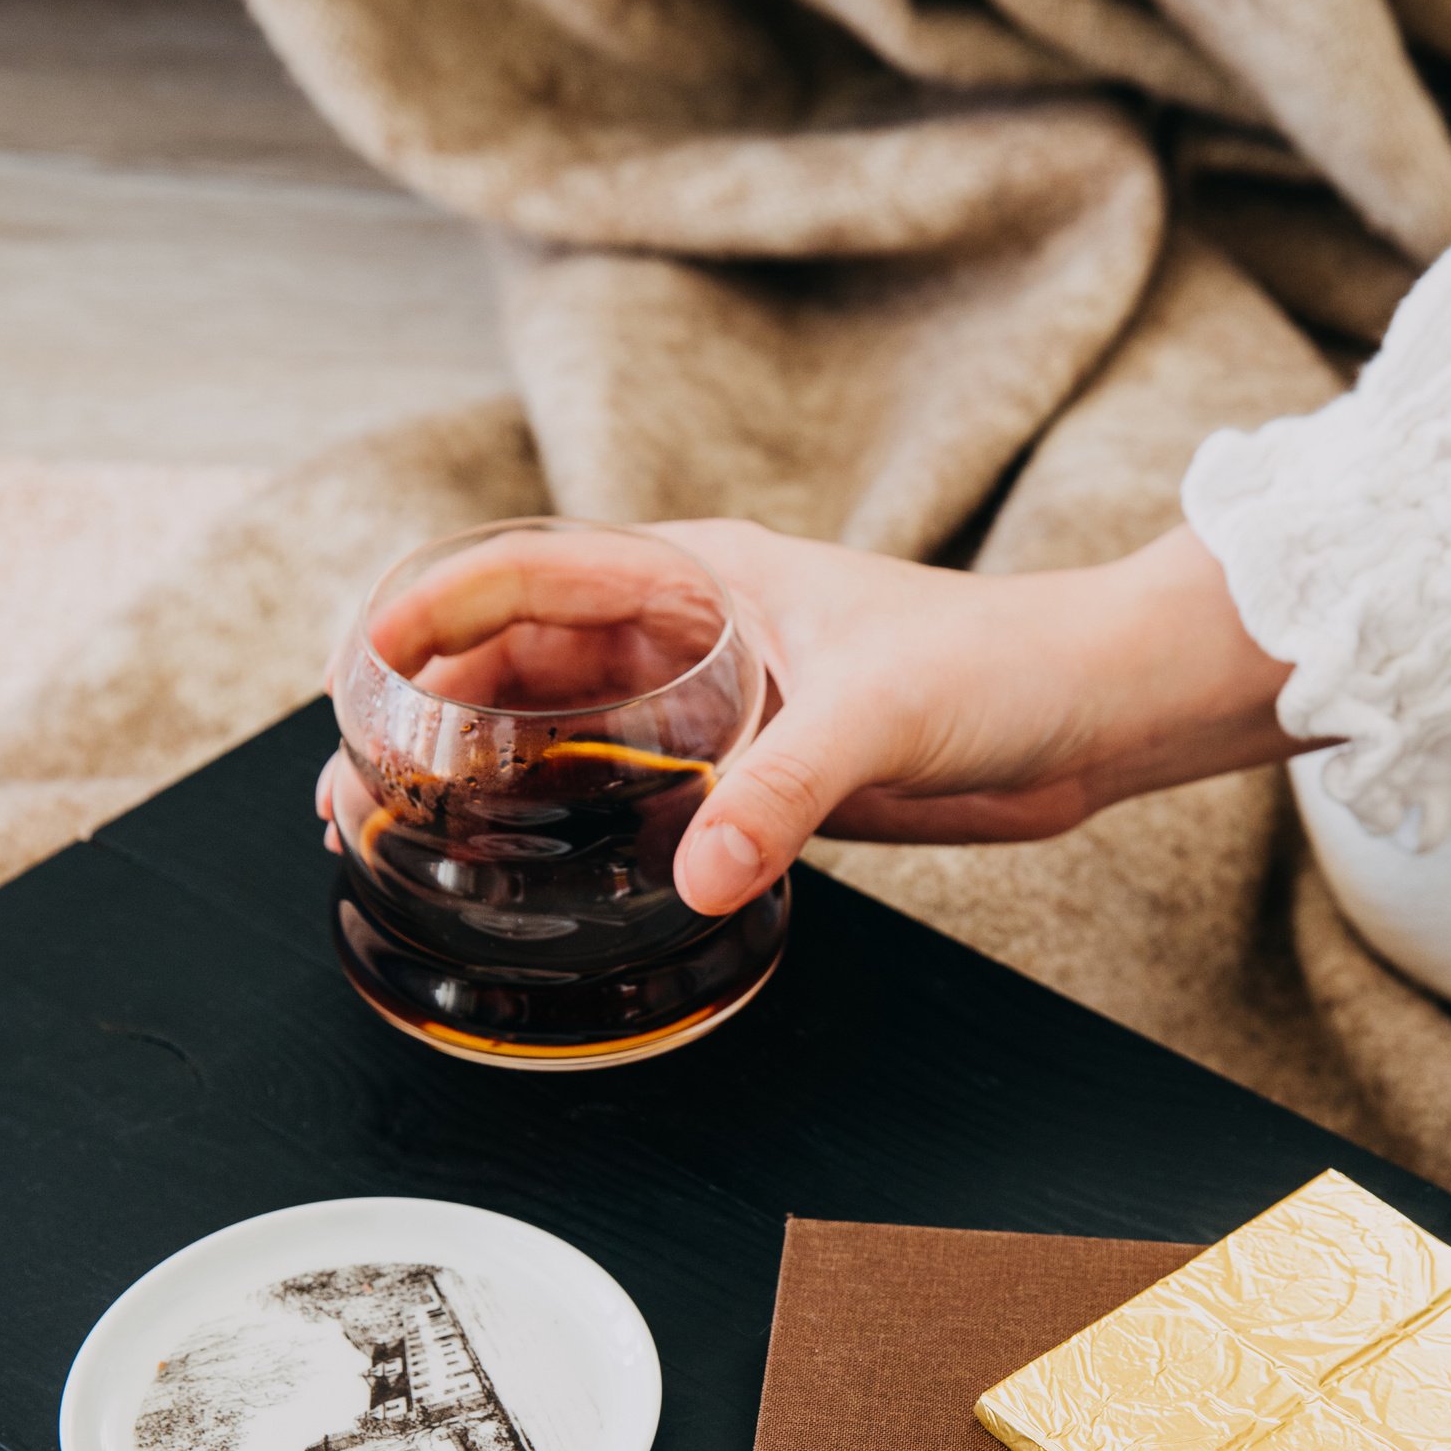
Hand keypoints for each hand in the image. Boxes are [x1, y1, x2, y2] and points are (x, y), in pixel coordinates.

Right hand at [315, 520, 1315, 904]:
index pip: (530, 574)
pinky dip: (566, 822)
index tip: (361, 667)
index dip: (434, 615)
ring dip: (486, 774)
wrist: (1093, 714)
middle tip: (357, 790)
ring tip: (404, 833)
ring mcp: (717, 705)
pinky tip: (526, 869)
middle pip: (524, 663)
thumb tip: (697, 875)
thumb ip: (782, 795)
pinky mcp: (752, 772)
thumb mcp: (880, 718)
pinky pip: (628, 792)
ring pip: (566, 731)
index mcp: (704, 578)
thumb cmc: (1004, 667)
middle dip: (432, 715)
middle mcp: (694, 634)